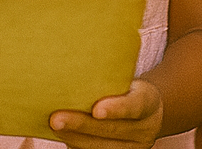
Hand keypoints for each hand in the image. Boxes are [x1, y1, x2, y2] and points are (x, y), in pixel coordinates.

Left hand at [49, 80, 164, 148]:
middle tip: (56, 119)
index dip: (116, 109)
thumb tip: (73, 61)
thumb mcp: (128, 78)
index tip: (96, 110)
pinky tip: (60, 134)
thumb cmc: (126, 87)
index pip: (135, 106)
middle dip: (81, 125)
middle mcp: (144, 130)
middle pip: (112, 130)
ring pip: (101, 147)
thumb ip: (109, 77)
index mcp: (149, 103)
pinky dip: (75, 143)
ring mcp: (132, 147)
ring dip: (73, 137)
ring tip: (52, 127)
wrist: (143, 113)